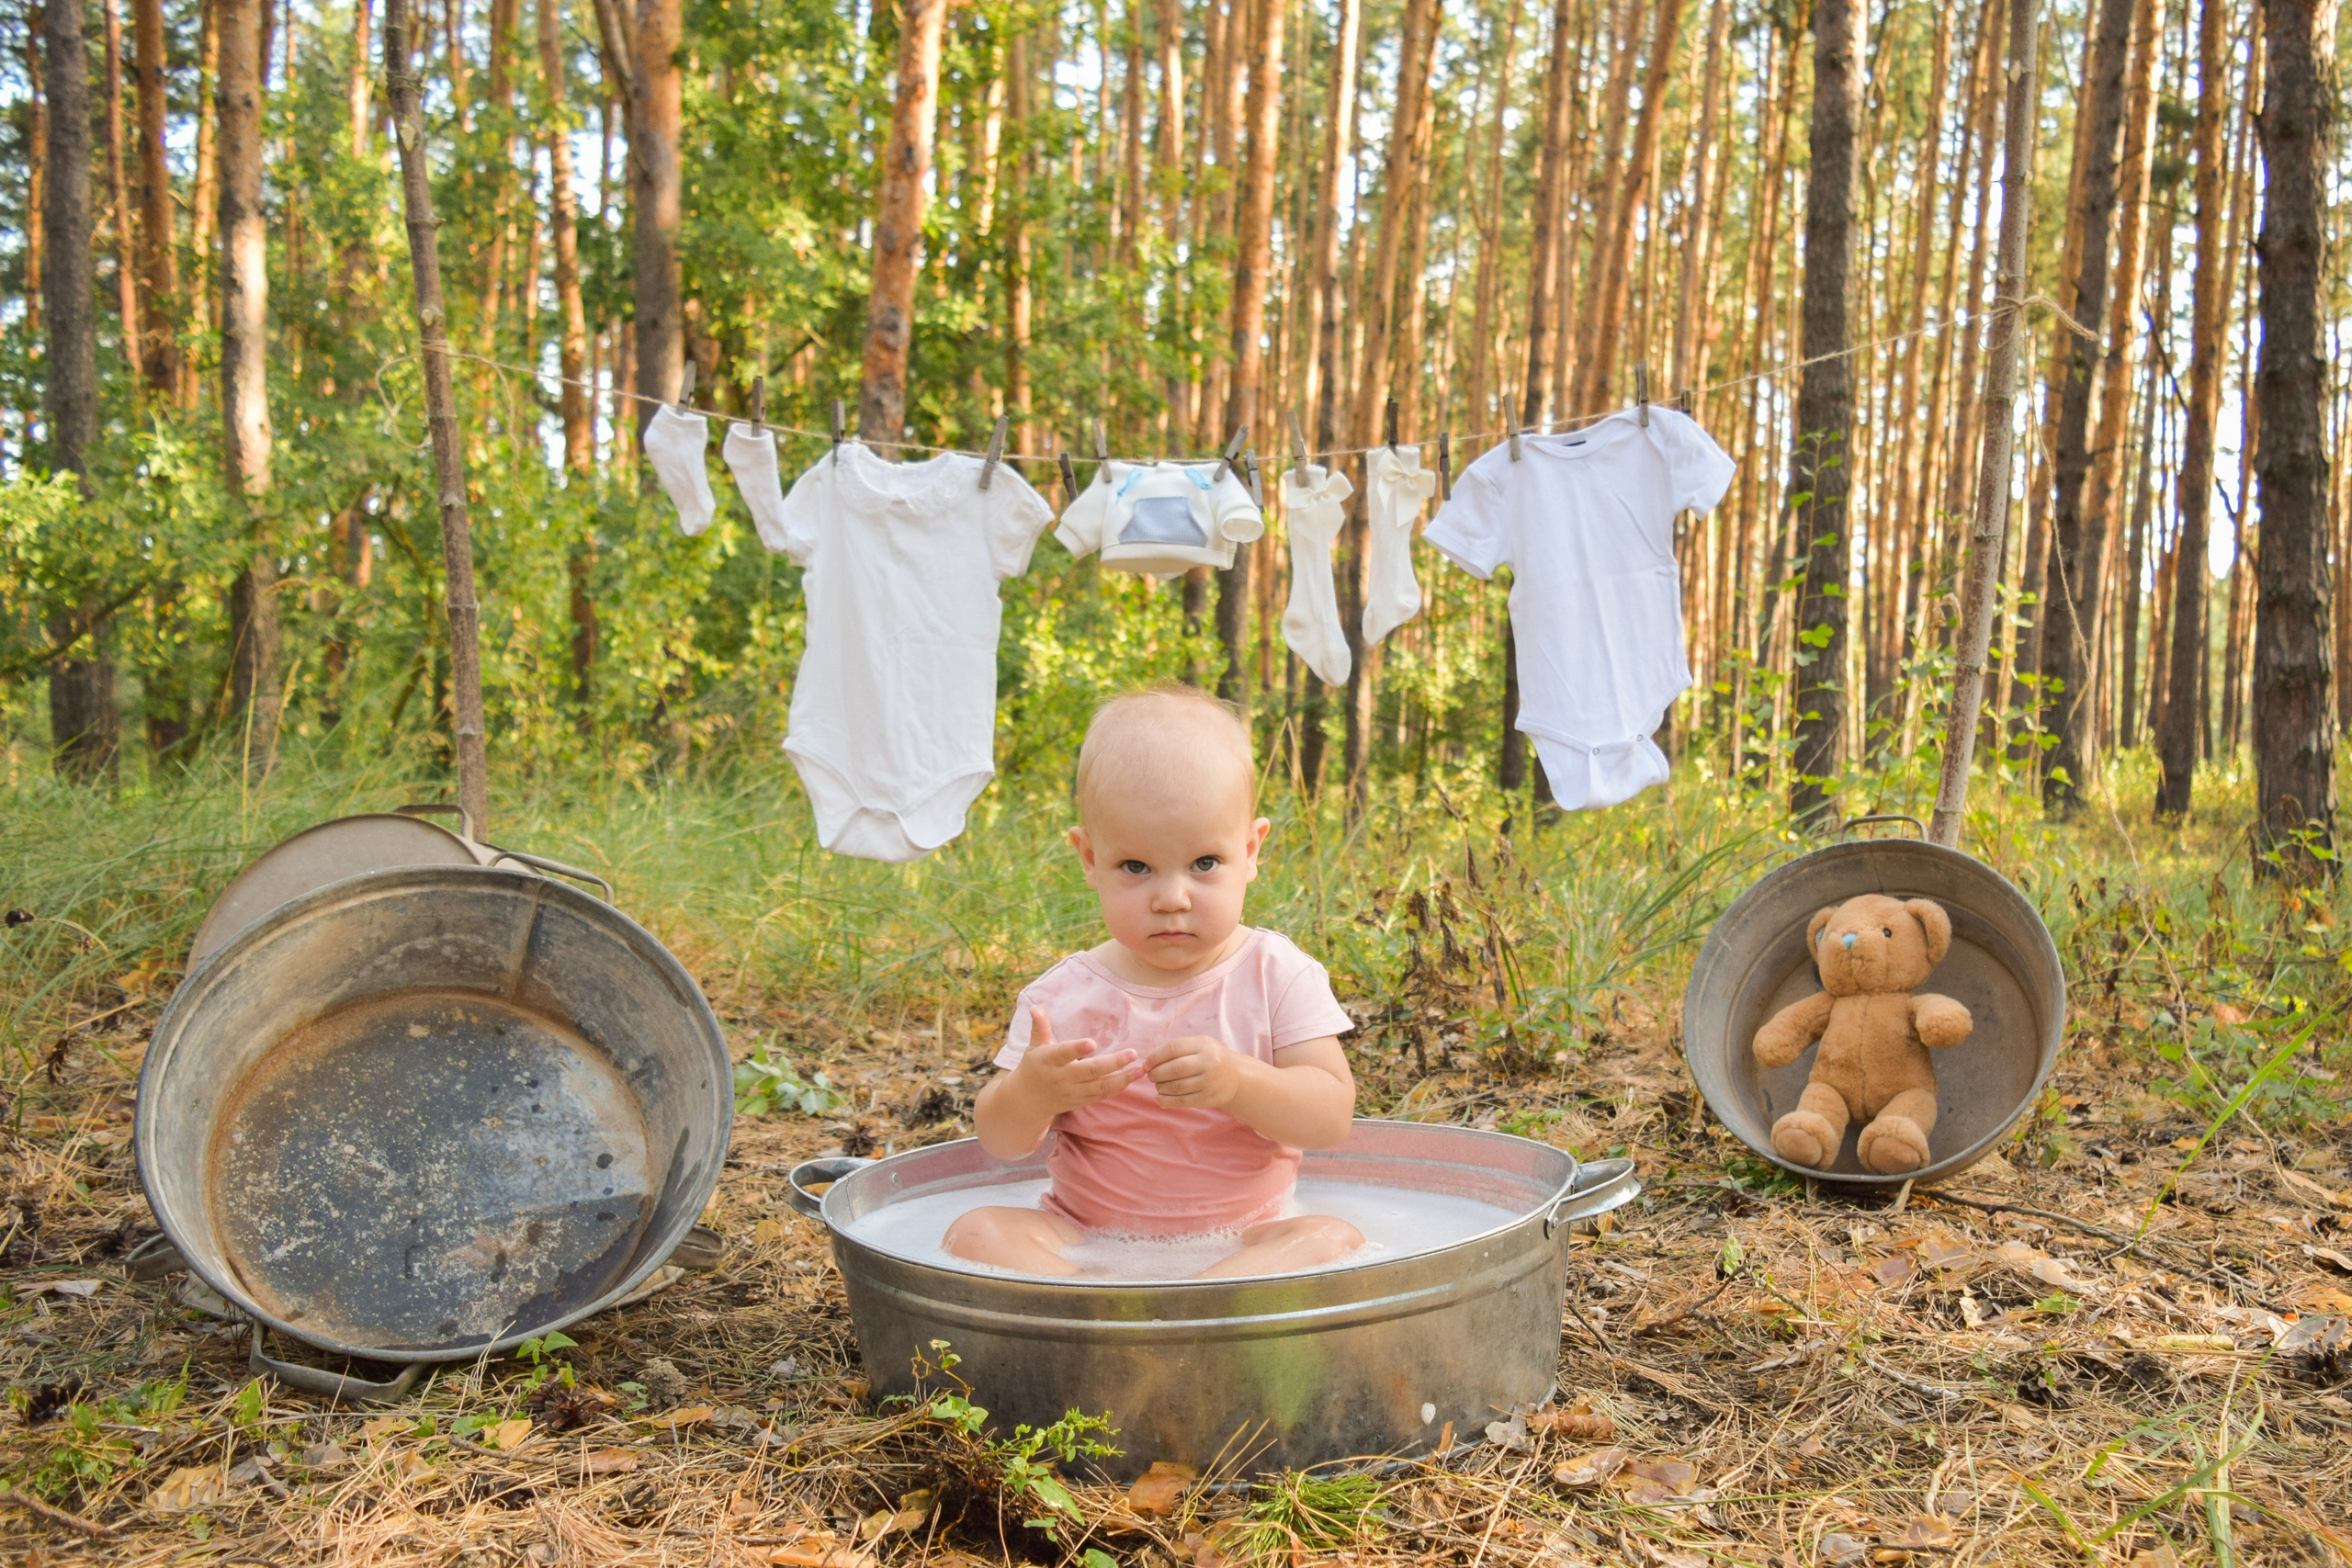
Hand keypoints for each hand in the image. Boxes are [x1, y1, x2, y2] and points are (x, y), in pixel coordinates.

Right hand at [1011, 1007, 1141, 1113]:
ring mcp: (1071, 1092)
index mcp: (1048, 1061)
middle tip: (1133, 1053)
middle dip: (1113, 1063)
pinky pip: (1100, 1096)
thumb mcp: (1033, 1047)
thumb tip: (1036, 1007)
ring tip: (1140, 1070)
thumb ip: (1039, 1027)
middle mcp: (1061, 1078)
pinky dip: (1116, 1088)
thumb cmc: (1033, 1067)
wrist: (1026, 1101)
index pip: (1063, 1054)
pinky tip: (1132, 1079)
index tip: (1092, 1043)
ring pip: (1100, 1087)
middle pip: (1090, 1071)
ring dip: (1122, 1079)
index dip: (1077, 1049)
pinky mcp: (1079, 1102)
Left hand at [1146, 1033, 1245, 1109]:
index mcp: (1204, 1046)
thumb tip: (1148, 1063)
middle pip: (1174, 1069)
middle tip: (1150, 1076)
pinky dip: (1167, 1101)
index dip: (1156, 1057)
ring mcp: (1210, 1082)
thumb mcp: (1199, 1045)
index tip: (1146, 1064)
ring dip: (1161, 1088)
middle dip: (1156, 1074)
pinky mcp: (1208, 1098)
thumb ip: (1176, 1049)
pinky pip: (1183, 1101)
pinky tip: (1160, 1098)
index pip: (1173, 1048)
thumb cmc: (1210, 1058)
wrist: (1236, 1077)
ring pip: (1177, 1087)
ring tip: (1157, 1086)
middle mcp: (1209, 1063)